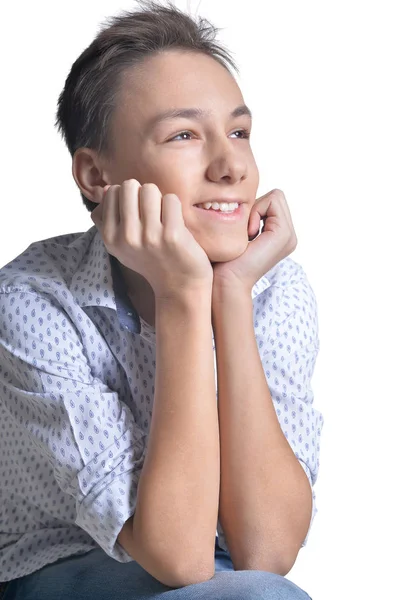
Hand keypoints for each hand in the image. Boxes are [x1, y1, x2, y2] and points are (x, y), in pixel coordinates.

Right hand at [91, 179, 212, 298]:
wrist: (179, 286)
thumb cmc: (152, 258)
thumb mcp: (122, 244)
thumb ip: (108, 217)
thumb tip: (107, 187)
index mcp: (110, 238)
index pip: (113, 192)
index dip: (128, 196)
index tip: (137, 213)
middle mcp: (126, 238)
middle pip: (130, 186)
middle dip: (143, 193)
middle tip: (152, 212)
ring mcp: (149, 237)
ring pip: (150, 190)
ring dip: (159, 199)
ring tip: (163, 217)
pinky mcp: (172, 235)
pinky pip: (171, 200)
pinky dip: (175, 207)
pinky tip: (176, 224)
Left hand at [212, 189, 297, 292]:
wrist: (226, 281)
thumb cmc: (224, 259)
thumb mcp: (238, 233)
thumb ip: (247, 216)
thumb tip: (241, 195)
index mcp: (280, 236)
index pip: (273, 200)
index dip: (255, 208)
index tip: (243, 231)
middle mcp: (290, 236)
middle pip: (277, 196)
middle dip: (257, 207)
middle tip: (245, 232)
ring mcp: (290, 236)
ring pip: (276, 196)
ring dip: (255, 211)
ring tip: (247, 235)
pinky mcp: (284, 234)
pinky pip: (272, 201)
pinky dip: (256, 213)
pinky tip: (249, 236)